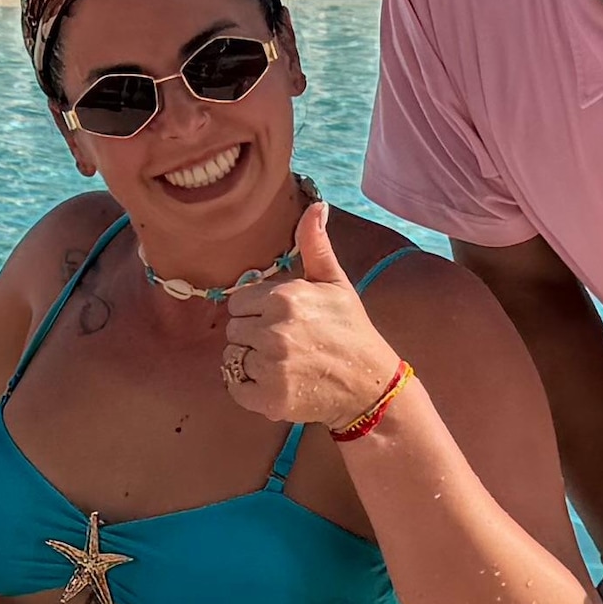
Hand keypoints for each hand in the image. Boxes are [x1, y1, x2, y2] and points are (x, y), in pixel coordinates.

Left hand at [215, 202, 402, 429]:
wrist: (369, 384)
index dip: (256, 311)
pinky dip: (249, 389)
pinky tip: (276, 382)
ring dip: (251, 363)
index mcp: (284, 299)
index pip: (238, 302)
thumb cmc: (349, 330)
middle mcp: (274, 331)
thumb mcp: (335, 283)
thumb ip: (315, 244)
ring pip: (233, 358)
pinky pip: (235, 388)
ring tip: (283, 363)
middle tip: (284, 344)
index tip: (279, 320)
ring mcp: (271, 367)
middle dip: (252, 336)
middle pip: (233, 331)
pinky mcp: (269, 397)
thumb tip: (316, 205)